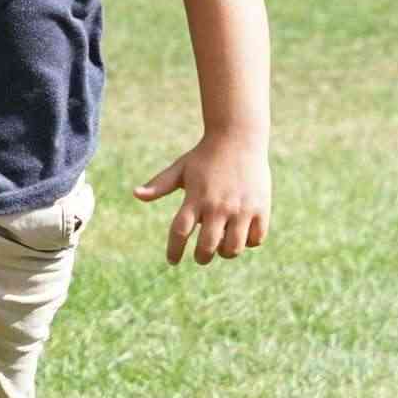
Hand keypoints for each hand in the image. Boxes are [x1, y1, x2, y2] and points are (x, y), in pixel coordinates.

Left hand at [135, 131, 270, 265]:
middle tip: (200, 257)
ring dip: (225, 253)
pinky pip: (256, 239)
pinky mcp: (261, 208)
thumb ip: (159, 185)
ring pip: (233, 248)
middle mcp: (217, 206)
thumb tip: (136, 194)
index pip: (179, 232)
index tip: (172, 261)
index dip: (174, 250)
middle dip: (201, 257)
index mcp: (195, 198)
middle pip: (207, 247)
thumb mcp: (180, 169)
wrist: (238, 137)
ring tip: (221, 247)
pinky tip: (241, 236)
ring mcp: (241, 208)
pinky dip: (248, 242)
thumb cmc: (205, 155)